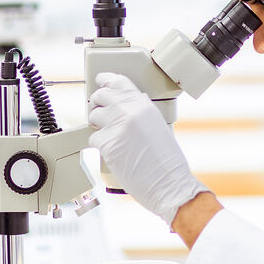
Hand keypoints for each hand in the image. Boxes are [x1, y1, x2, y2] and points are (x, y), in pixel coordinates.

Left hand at [88, 72, 209, 223]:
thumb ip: (141, 112)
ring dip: (97, 125)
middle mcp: (130, 111)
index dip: (106, 80)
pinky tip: (113, 151)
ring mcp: (117, 126)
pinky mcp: (108, 144)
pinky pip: (94, 138)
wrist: (170, 183)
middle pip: (101, 95)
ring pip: (93, 115)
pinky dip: (100, 145)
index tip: (101, 81)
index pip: (119, 82)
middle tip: (99, 111)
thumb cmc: (168, 161)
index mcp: (144, 105)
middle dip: (97, 103)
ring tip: (108, 134)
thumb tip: (127, 104)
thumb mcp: (158, 126)